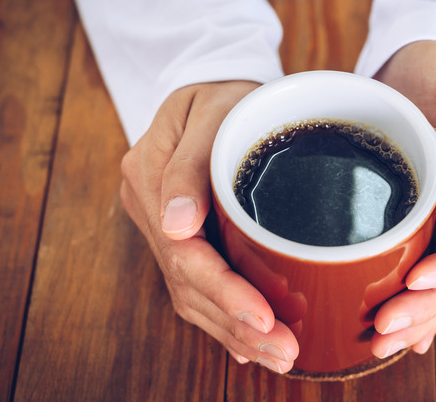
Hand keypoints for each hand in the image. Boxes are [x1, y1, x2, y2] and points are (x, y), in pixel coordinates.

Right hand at [119, 81, 298, 372]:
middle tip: (285, 352)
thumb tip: (177, 226)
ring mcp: (164, 223)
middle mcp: (152, 209)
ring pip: (192, 293)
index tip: (265, 318)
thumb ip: (189, 167)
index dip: (225, 292)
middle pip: (189, 284)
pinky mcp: (184, 233)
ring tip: (277, 354)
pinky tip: (249, 343)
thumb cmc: (225, 91)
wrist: (216, 80)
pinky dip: (225, 316)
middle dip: (237, 325)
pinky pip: (198, 283)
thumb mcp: (213, 111)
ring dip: (234, 330)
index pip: (184, 253)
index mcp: (150, 176)